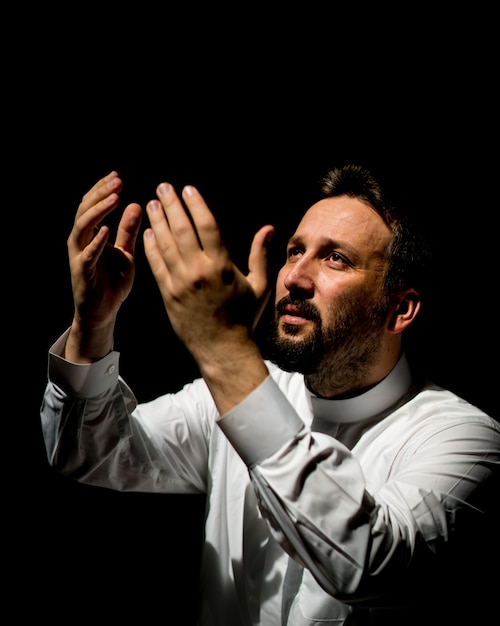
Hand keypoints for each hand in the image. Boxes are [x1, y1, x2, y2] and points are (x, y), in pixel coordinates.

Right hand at [65, 172, 142, 361]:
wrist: (103, 312)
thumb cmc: (113, 282)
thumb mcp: (125, 252)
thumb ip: (128, 230)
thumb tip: (137, 204)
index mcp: (91, 234)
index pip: (93, 205)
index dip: (103, 189)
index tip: (117, 176)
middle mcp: (81, 241)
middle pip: (85, 210)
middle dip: (100, 193)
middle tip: (117, 181)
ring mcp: (79, 255)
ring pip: (83, 226)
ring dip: (98, 210)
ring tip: (115, 197)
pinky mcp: (82, 271)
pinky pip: (88, 253)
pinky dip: (96, 241)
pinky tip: (106, 229)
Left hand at [144, 182, 272, 411]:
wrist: (223, 349)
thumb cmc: (243, 317)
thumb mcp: (259, 285)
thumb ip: (260, 254)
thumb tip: (268, 227)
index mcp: (222, 266)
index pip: (207, 225)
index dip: (195, 204)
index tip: (187, 189)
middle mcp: (199, 271)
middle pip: (182, 229)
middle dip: (171, 205)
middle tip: (163, 187)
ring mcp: (181, 283)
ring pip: (165, 244)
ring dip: (157, 221)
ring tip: (152, 203)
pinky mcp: (168, 295)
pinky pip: (156, 265)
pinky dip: (151, 247)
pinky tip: (148, 232)